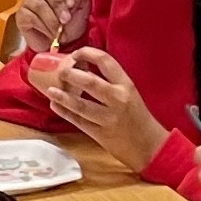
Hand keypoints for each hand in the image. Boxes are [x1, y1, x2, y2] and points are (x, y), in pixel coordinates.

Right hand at [15, 0, 88, 52]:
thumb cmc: (71, 23)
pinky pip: (30, 18)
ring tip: (60, 31)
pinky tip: (50, 34)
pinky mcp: (22, 15)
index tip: (72, 2)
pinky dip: (44, 28)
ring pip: (38, 4)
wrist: (63, 44)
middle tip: (66, 18)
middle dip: (57, 3)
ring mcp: (29, 0)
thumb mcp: (82, 9)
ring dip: (51, 19)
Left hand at [40, 46, 168, 169]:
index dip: (87, 53)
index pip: (105, 61)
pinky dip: (65, 112)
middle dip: (70, 74)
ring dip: (62, 96)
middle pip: (89, 82)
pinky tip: (55, 105)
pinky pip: (78, 121)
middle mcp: (118, 99)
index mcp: (126, 85)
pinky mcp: (100, 134)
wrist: (150, 146)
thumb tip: (84, 67)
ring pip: (80, 105)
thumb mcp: (130, 93)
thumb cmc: (138, 117)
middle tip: (60, 71)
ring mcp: (108, 118)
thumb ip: (111, 81)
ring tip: (50, 89)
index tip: (76, 54)